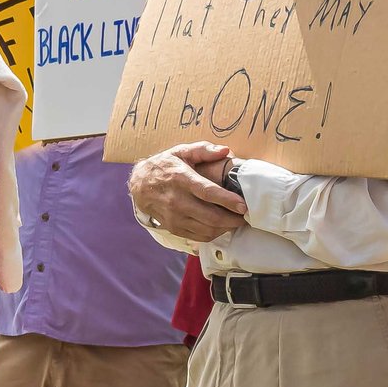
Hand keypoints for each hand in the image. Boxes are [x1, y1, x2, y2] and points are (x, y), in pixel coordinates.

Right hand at [130, 143, 247, 242]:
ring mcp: (174, 217)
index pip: (207, 192)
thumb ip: (203, 149)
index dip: (227, 200)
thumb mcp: (181, 151)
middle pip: (210, 216)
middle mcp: (177, 200)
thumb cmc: (165, 165)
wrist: (139, 184)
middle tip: (247, 216)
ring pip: (205, 229)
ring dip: (226, 228)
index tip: (244, 205)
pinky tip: (223, 226)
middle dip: (233, 219)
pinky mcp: (173, 227)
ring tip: (238, 221)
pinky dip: (214, 234)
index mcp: (181, 179)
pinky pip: (198, 236)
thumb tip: (225, 150)